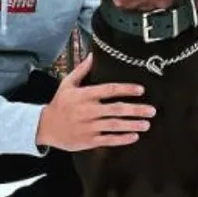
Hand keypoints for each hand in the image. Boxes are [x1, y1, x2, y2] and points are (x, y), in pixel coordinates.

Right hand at [36, 54, 154, 151]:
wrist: (45, 127)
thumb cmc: (59, 104)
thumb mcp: (67, 84)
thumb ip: (82, 70)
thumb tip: (93, 55)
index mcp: (84, 95)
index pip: (109, 90)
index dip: (126, 89)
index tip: (141, 90)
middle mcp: (88, 111)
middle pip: (116, 109)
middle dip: (136, 110)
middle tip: (152, 110)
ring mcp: (89, 127)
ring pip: (114, 126)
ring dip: (132, 125)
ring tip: (147, 124)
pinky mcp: (88, 140)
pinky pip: (108, 140)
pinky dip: (122, 139)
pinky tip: (134, 136)